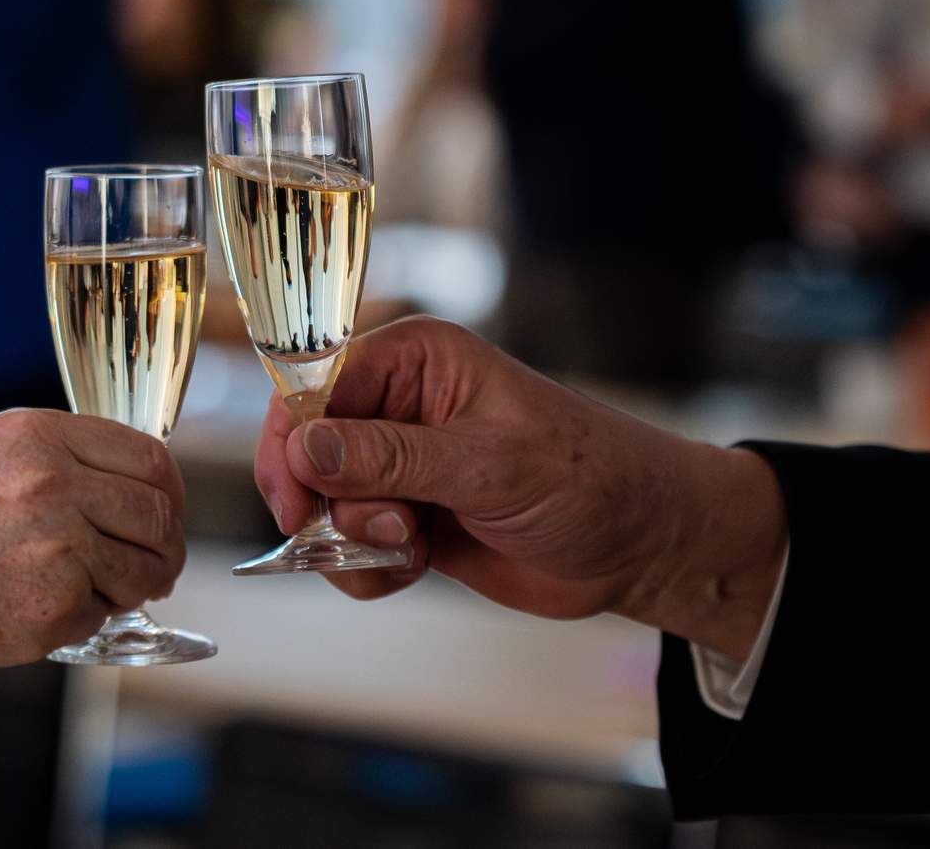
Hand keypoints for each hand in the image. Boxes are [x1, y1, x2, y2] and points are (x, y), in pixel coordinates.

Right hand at [0, 408, 185, 681]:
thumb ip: (70, 461)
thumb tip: (151, 487)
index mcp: (37, 436)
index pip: (149, 457)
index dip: (170, 490)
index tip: (168, 510)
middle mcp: (51, 483)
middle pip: (158, 515)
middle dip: (166, 546)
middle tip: (158, 564)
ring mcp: (56, 546)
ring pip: (145, 569)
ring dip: (136, 587)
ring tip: (101, 590)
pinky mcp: (54, 605)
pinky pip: (106, 613)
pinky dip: (87, 618)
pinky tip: (42, 608)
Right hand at [255, 317, 785, 657]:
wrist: (637, 544)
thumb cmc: (588, 478)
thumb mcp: (489, 463)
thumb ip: (391, 457)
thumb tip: (304, 448)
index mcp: (417, 361)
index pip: (315, 385)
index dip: (292, 441)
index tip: (295, 500)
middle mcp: (399, 407)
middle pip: (308, 451)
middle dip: (330, 503)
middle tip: (388, 529)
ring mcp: (400, 467)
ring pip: (324, 507)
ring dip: (352, 542)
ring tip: (414, 545)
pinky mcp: (407, 518)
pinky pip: (349, 547)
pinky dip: (367, 568)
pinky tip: (416, 566)